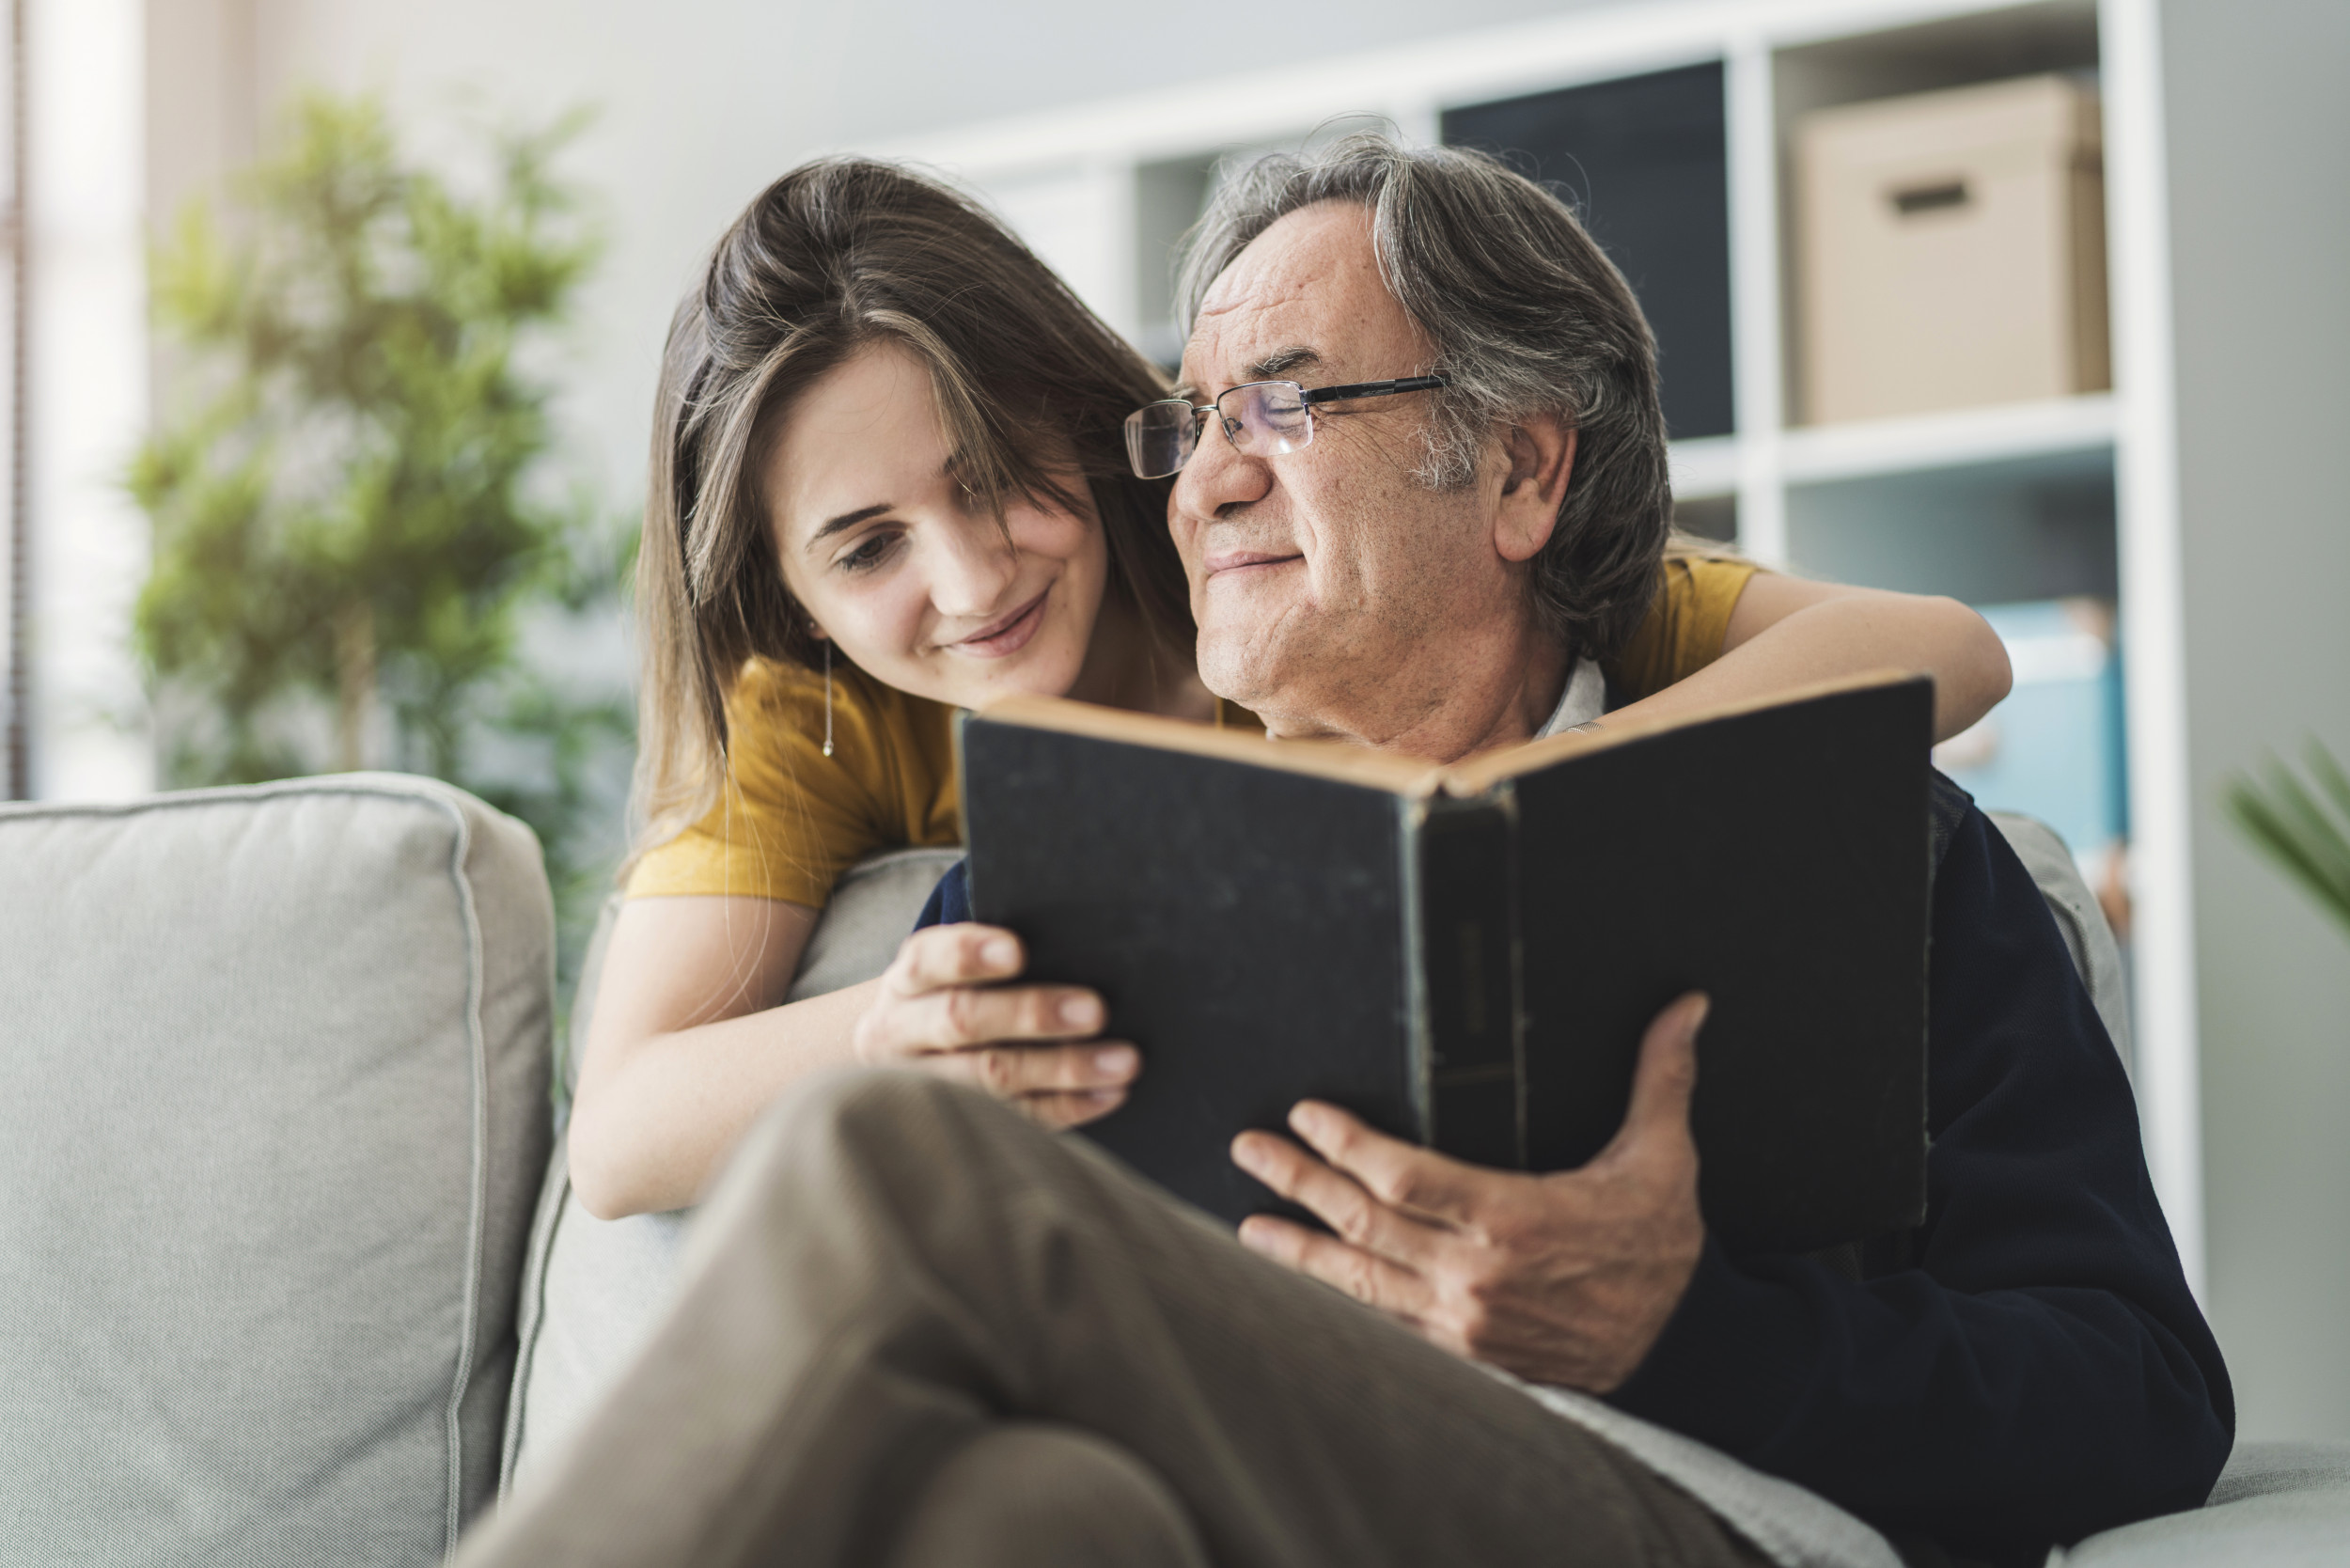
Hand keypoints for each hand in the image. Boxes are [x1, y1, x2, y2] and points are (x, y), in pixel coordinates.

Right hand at [851, 923, 1139, 1129]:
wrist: (895, 1057)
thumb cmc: (947, 997)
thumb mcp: (945, 971)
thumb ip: (992, 957)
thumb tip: (1077, 942)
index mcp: (907, 983)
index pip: (929, 961)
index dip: (970, 955)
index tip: (1019, 951)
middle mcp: (905, 1033)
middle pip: (963, 1021)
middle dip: (1031, 1014)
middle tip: (1096, 1010)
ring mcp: (926, 1085)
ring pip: (992, 1079)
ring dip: (1063, 1067)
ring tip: (1123, 1060)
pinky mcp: (959, 1122)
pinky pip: (1016, 1118)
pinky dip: (1068, 1105)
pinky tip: (1110, 1093)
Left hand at [1230, 992, 1709, 1392]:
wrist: (1680, 1349)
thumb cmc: (1661, 1250)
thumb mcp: (1665, 1160)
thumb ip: (1661, 1079)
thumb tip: (1685, 1007)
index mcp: (1515, 1219)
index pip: (1405, 1177)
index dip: (1348, 1145)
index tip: (1309, 1115)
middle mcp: (1476, 1273)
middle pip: (1365, 1222)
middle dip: (1300, 1181)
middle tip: (1250, 1148)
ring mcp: (1462, 1319)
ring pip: (1360, 1279)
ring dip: (1300, 1247)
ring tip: (1249, 1223)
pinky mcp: (1462, 1350)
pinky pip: (1384, 1322)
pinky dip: (1338, 1297)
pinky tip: (1304, 1280)